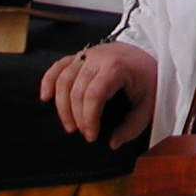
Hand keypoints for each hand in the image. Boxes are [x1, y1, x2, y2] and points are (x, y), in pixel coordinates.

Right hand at [39, 41, 156, 147]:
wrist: (150, 51)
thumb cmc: (149, 79)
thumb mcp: (149, 104)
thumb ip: (132, 126)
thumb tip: (112, 143)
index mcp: (116, 67)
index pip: (93, 95)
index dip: (89, 119)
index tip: (92, 136)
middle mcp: (98, 58)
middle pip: (76, 90)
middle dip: (77, 117)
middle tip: (84, 133)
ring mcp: (87, 54)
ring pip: (63, 79)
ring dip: (61, 105)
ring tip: (69, 126)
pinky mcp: (80, 55)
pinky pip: (59, 65)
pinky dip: (48, 80)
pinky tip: (45, 97)